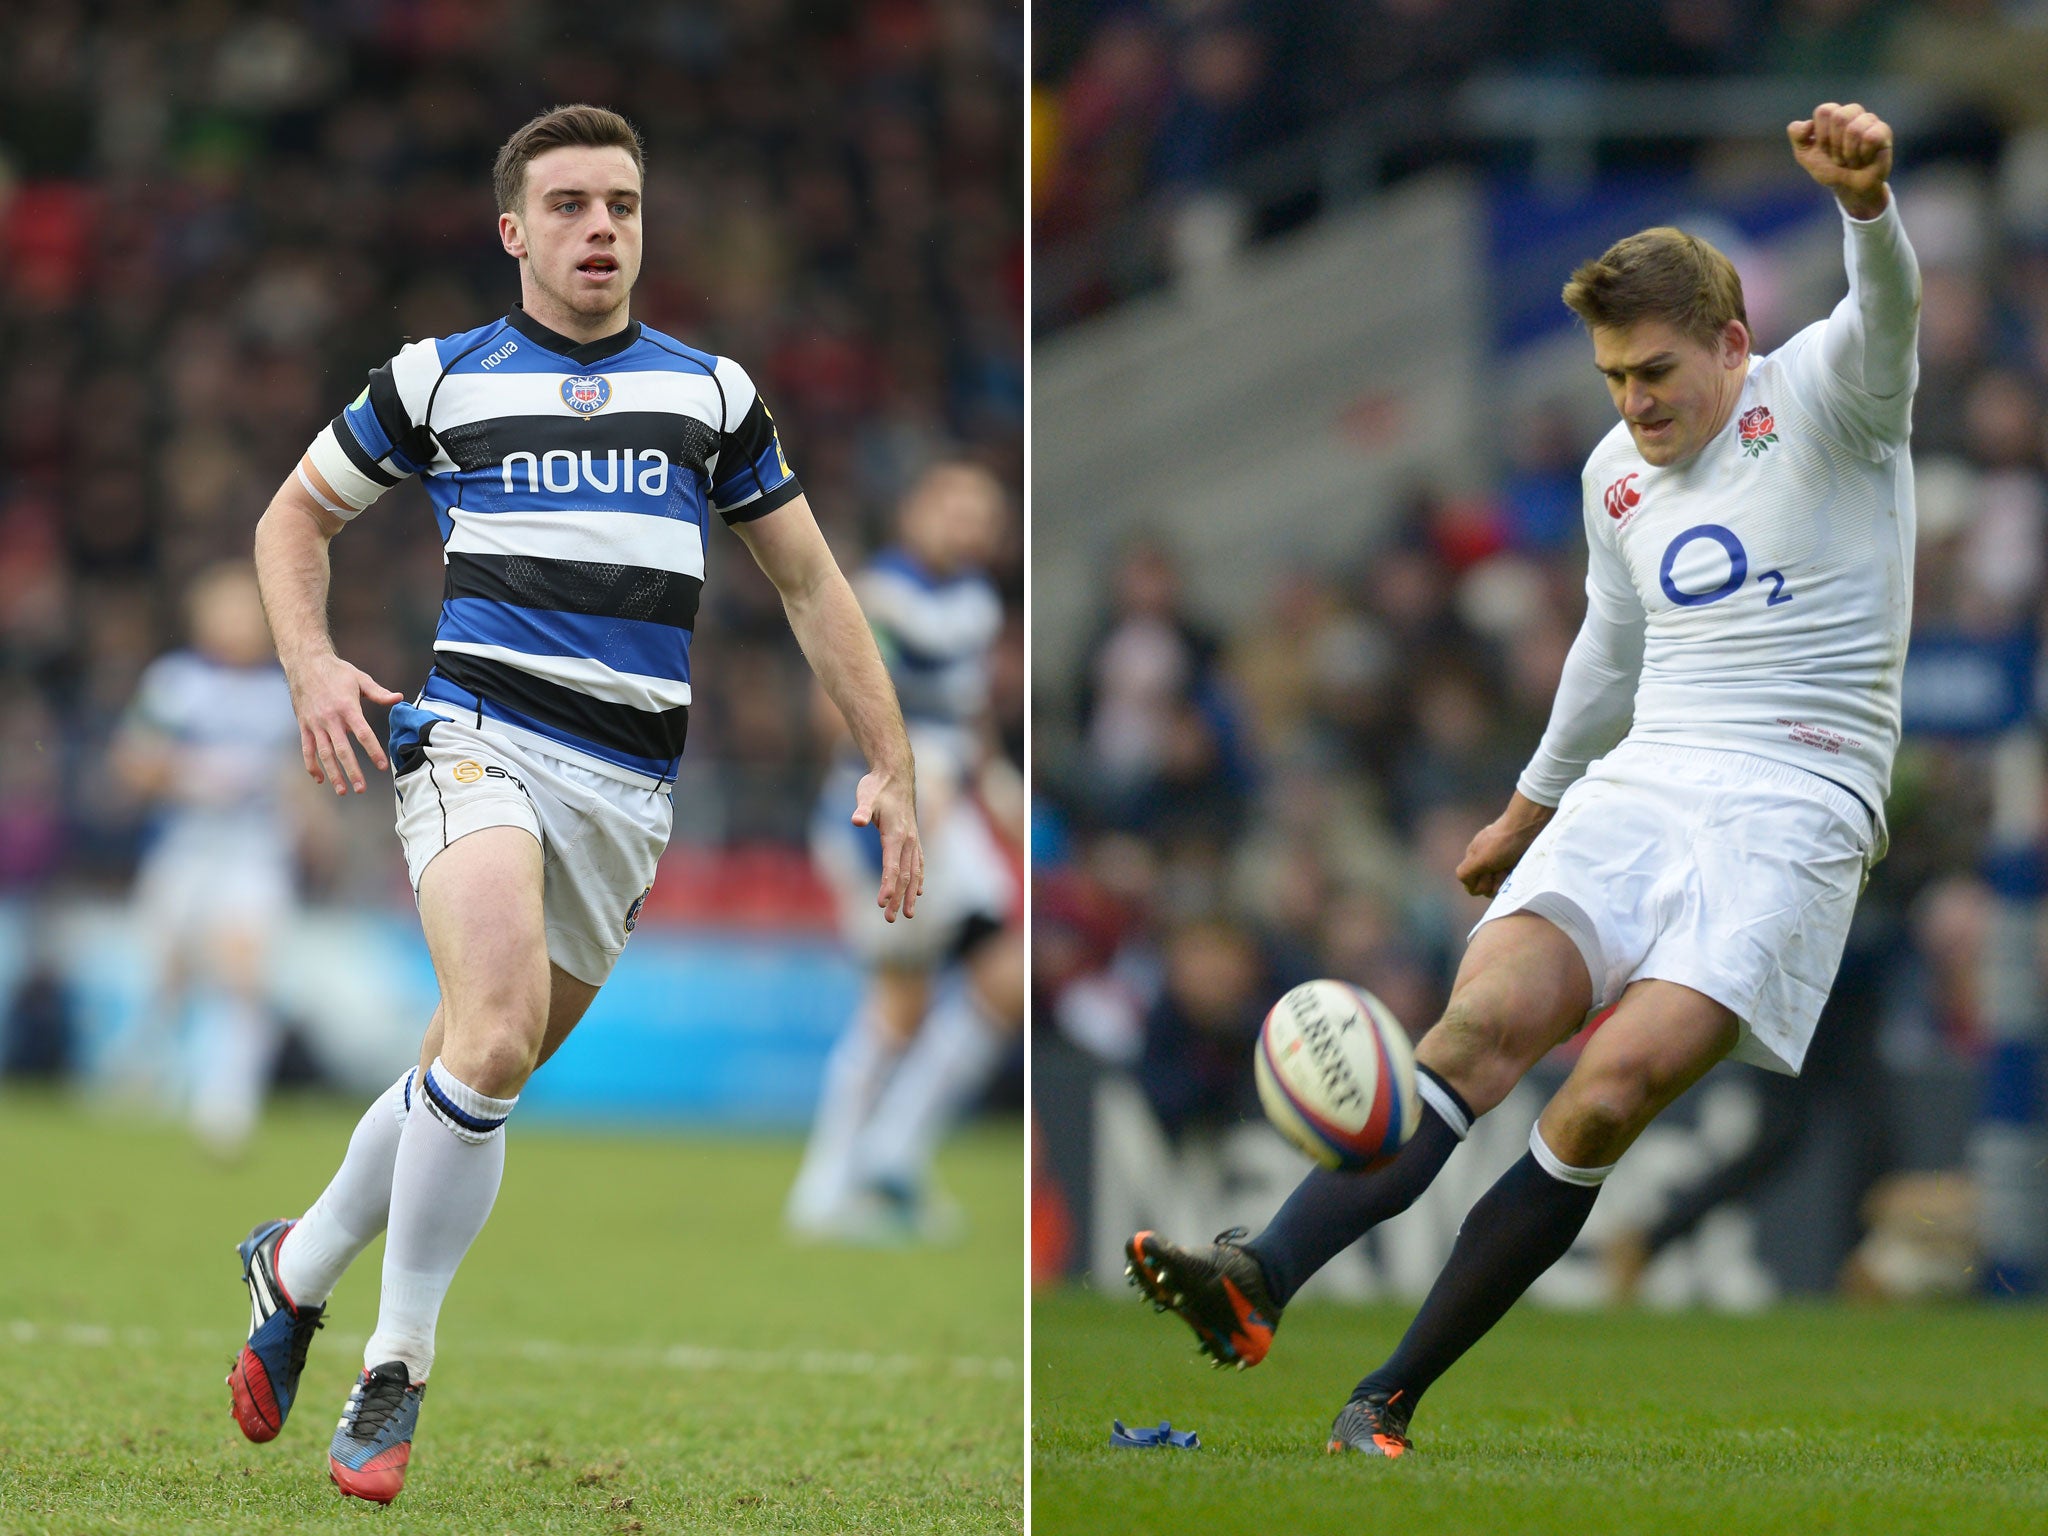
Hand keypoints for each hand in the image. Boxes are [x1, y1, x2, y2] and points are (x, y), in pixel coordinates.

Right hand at [286, 652, 403, 793]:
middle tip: (361, 789)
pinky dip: (311, 764)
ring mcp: (315, 723)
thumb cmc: (336, 670)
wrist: (305, 662)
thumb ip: (379, 692)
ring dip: (333, 773)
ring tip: (343, 790)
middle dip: (352, 771)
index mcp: (347, 708)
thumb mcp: (360, 678)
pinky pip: (306, 749)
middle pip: (342, 750)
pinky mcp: (303, 725)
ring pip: (324, 754)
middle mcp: (330, 718)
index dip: (373, 751)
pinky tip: (319, 778)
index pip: (363, 734)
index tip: (382, 766)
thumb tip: (399, 699)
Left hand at [852, 767, 922, 921]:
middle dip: (898, 898)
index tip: (882, 904)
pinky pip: (919, 863)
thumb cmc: (877, 785)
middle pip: (905, 875)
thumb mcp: (866, 795)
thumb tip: (857, 820)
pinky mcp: (913, 838)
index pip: (892, 867)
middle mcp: (908, 840)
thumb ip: (862, 810)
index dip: (887, 886)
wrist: (896, 773)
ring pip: (915, 872)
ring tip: (908, 914)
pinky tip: (919, 891)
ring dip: (911, 894)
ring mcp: (913, 839)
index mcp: (896, 834)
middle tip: (890, 919)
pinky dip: (919, 879)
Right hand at [1455, 793, 1555, 897]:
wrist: (1525, 827)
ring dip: (1504, 880)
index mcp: (1472, 859)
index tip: (1488, 874)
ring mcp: (1499, 862)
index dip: (1479, 885)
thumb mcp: (1478, 859)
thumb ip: (1465, 873)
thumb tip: (1467, 885)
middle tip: (1500, 869)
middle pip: (1485, 886)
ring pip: (1498, 883)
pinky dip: (1512, 876)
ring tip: (1510, 868)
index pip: (1470, 885)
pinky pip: (1509, 877)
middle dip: (1492, 882)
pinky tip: (1516, 869)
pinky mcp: (1513, 862)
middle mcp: (1484, 861)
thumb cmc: (1500, 844)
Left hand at [1788, 103, 1892, 219]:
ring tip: (1851, 160)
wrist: (1848, 188)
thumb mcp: (1805, 155)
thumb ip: (1797, 136)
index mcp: (1833, 115)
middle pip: (1839, 116)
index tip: (1823, 150)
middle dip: (1834, 145)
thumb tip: (1807, 124)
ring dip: (1848, 153)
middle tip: (1838, 157)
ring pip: (1855, 128)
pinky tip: (1865, 159)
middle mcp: (1852, 113)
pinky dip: (1863, 154)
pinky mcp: (1884, 132)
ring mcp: (1869, 121)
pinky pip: (1871, 137)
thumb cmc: (1829, 168)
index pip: (1824, 111)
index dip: (1821, 135)